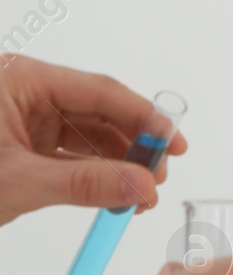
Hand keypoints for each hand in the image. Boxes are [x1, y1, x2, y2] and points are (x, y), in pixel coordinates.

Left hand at [0, 55, 188, 225]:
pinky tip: (117, 193)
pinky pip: (72, 155)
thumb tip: (142, 186)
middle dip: (134, 147)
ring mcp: (27, 120)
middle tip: (158, 176)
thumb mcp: (17, 180)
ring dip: (119, 166)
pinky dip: (95, 176)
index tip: (173, 143)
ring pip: (90, 137)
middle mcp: (29, 94)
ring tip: (141, 194)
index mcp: (23, 80)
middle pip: (100, 114)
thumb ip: (82, 183)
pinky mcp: (26, 145)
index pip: (100, 92)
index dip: (143, 117)